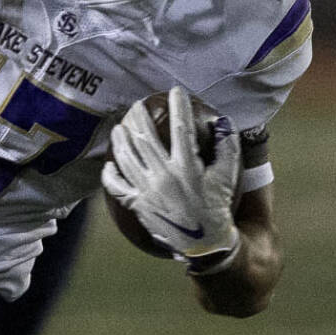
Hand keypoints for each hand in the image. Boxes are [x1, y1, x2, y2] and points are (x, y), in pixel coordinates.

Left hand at [100, 86, 240, 259]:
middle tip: (136, 105)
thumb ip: (226, 149)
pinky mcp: (137, 204)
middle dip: (139, 117)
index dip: (178, 107)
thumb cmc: (216, 207)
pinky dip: (110, 175)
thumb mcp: (227, 177)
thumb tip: (223, 123)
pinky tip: (109, 164)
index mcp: (187, 168)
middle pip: (145, 138)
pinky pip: (117, 187)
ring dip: (120, 140)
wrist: (203, 243)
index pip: (180, 129)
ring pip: (126, 159)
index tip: (175, 91)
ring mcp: (147, 191)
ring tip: (119, 127)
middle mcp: (163, 176)